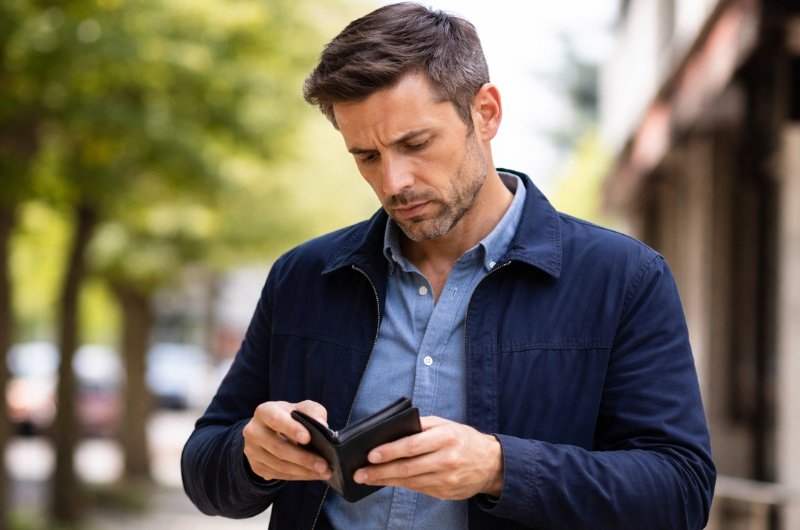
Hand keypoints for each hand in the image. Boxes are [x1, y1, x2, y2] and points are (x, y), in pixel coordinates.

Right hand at [242, 400, 331, 481]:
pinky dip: (298, 476)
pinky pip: (278, 475)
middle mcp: (253, 431)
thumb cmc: (291, 416)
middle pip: (278, 448)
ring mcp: (252, 451)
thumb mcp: (302, 408)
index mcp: (264, 412)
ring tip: (324, 472)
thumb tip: (322, 425)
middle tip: (324, 464)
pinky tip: (312, 474)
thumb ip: (313, 412)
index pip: (276, 420)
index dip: (291, 429)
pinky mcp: (256, 466)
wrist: (271, 430)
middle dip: (303, 458)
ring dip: (303, 471)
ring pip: (279, 465)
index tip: (308, 438)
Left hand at [353, 416, 502, 499]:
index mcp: (446, 437)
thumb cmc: (462, 439)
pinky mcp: (445, 493)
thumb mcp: (446, 425)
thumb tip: (391, 432)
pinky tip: (387, 481)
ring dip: (385, 480)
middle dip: (380, 471)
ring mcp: (446, 479)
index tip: (371, 455)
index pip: (413, 445)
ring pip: (410, 482)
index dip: (390, 451)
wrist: (491, 464)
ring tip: (366, 479)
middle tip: (359, 473)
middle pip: (408, 467)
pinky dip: (400, 485)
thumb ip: (421, 426)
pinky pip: (418, 489)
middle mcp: (447, 459)